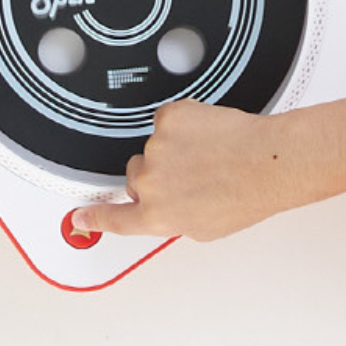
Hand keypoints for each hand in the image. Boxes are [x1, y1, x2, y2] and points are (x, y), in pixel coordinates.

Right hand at [70, 84, 345, 240]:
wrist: (267, 163)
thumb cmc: (247, 196)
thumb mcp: (206, 226)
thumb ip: (174, 218)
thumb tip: (169, 210)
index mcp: (157, 215)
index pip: (114, 219)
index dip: (93, 217)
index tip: (78, 217)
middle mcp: (150, 183)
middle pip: (137, 174)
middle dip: (159, 174)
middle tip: (194, 175)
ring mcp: (157, 149)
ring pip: (156, 145)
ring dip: (177, 148)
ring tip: (211, 155)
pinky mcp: (169, 119)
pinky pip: (168, 120)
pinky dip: (185, 124)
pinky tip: (208, 134)